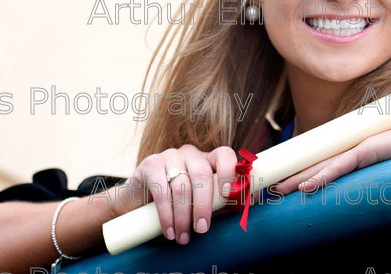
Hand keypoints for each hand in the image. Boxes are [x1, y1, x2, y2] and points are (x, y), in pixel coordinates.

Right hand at [106, 144, 238, 244]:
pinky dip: (166, 214)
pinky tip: (169, 230)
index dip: (229, 172)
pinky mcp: (150, 164)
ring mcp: (169, 156)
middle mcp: (190, 153)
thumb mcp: (202, 202)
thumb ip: (223, 202)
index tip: (228, 194)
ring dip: (183, 216)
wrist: (138, 202)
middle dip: (203, 205)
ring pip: (182, 186)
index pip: (224, 155)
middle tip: (202, 229)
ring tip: (183, 237)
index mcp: (208, 159)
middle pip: (202, 174)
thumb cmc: (178, 203)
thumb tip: (252, 202)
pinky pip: (161, 189)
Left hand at [272, 118, 390, 193]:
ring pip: (321, 166)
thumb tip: (365, 196)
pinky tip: (306, 188)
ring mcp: (358, 149)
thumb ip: (375, 177)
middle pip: (315, 164)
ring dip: (298, 180)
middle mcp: (352, 150)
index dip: (302, 174)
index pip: (323, 164)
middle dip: (291, 177)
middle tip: (269, 189)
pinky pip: (340, 167)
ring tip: (278, 191)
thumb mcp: (390, 169)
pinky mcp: (367, 151)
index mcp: (355, 154)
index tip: (284, 185)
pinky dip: (322, 177)